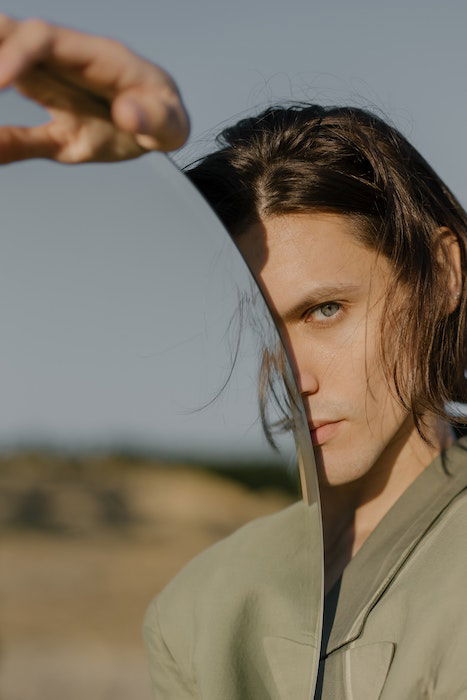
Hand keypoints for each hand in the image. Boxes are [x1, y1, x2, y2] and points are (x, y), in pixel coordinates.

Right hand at [0, 14, 189, 163]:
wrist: (158, 126)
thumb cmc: (165, 117)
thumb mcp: (172, 124)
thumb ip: (155, 120)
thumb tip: (128, 115)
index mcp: (95, 58)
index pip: (45, 41)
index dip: (17, 53)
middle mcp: (65, 66)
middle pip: (11, 39)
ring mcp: (53, 89)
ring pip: (4, 72)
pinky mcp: (50, 120)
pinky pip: (15, 134)